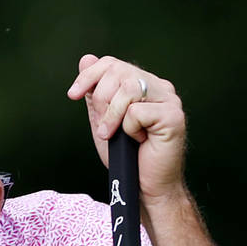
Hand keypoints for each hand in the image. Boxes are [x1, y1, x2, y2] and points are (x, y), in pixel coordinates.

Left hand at [67, 54, 187, 200]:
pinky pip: (137, 112)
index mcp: (144, 84)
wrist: (145, 186)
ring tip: (114, 136)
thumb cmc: (127, 157)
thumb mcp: (103, 121)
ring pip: (128, 88)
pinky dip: (129, 130)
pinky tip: (139, 141)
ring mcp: (169, 100)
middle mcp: (159, 87)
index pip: (113, 63)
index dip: (89, 76)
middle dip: (101, 100)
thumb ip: (95, 93)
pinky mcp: (173, 116)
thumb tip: (87, 59)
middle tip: (104, 128)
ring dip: (112, 116)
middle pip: (119, 71)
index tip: (73, 95)